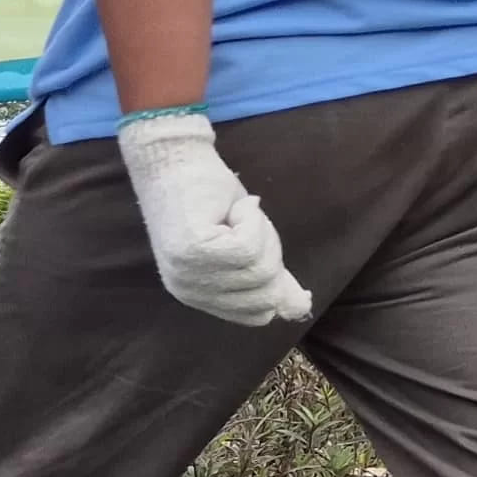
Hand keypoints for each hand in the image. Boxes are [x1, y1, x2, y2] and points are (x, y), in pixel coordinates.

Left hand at [117, 111, 310, 325]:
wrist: (177, 161)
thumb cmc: (211, 200)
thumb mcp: (246, 245)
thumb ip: (270, 279)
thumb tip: (299, 307)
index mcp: (196, 296)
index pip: (257, 314)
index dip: (272, 279)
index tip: (253, 244)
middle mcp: (187, 292)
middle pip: (265, 293)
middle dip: (270, 252)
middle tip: (244, 225)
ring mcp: (188, 273)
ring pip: (260, 268)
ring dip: (260, 232)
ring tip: (235, 215)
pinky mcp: (194, 251)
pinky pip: (249, 247)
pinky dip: (253, 220)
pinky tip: (233, 209)